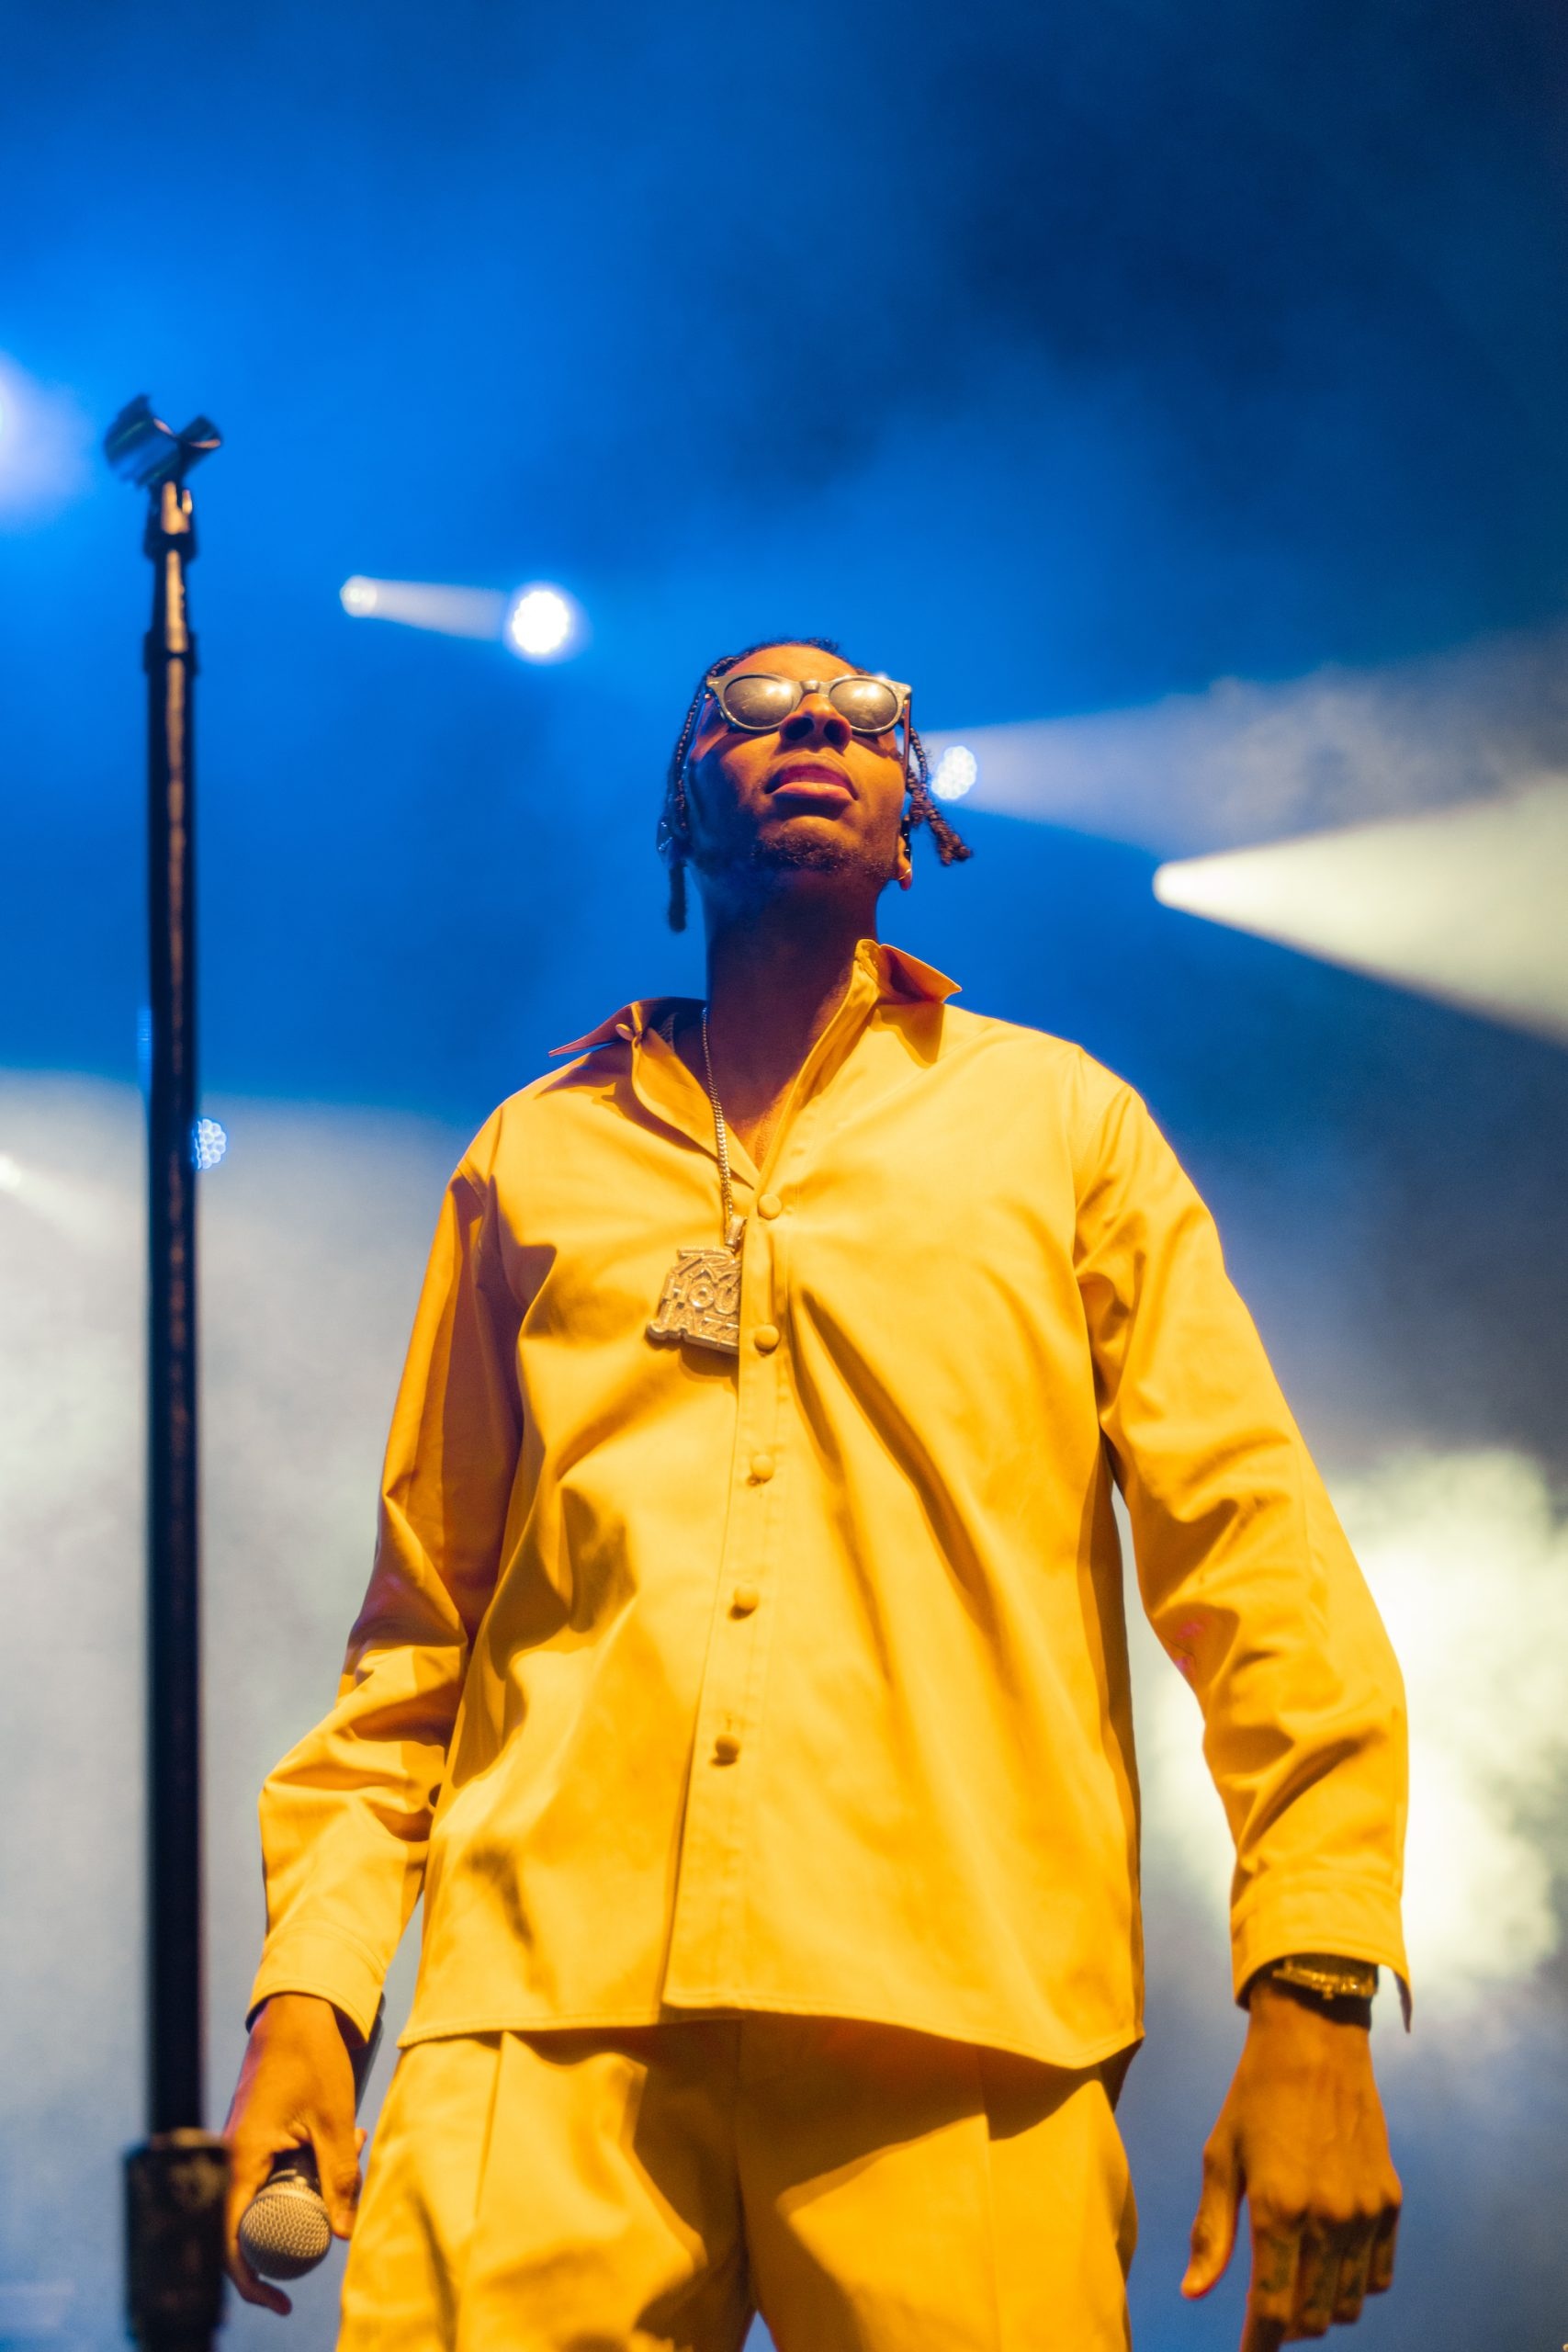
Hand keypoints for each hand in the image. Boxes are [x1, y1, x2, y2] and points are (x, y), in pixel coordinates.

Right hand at [222, 1993, 367, 2314]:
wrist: (299, 2006)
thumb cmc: (312, 2056)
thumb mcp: (334, 2122)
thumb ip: (339, 2178)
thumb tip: (342, 2235)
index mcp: (240, 2159)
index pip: (228, 2241)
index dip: (249, 2280)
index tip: (278, 2302)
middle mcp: (230, 2156)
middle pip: (250, 2222)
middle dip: (296, 2226)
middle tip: (336, 2216)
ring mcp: (241, 2145)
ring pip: (268, 2192)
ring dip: (309, 2188)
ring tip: (350, 2150)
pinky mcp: (255, 2133)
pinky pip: (273, 2167)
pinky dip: (306, 2165)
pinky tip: (344, 2136)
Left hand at [1182, 1978, 1400, 2346]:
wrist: (1315, 2043)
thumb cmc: (1254, 2097)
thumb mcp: (1220, 2157)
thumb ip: (1211, 2231)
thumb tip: (1195, 2292)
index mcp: (1278, 2209)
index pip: (1273, 2309)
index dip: (1259, 2344)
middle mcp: (1329, 2219)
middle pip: (1313, 2316)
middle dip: (1286, 2328)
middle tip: (1266, 2316)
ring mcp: (1365, 2213)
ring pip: (1349, 2304)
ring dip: (1321, 2311)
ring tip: (1296, 2288)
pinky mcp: (1390, 2201)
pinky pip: (1380, 2274)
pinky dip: (1357, 2287)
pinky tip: (1332, 2267)